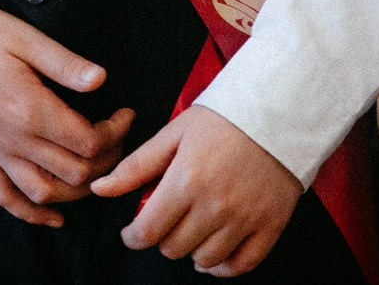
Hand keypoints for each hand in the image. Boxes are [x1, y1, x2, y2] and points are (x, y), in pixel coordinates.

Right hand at [0, 4, 134, 227]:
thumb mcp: (24, 37)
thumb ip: (65, 63)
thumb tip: (101, 80)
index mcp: (30, 109)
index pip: (89, 142)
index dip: (116, 134)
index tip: (124, 115)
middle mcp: (14, 139)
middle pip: (75, 173)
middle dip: (107, 161)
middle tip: (116, 137)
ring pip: (44, 193)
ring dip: (77, 191)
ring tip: (95, 172)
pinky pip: (5, 196)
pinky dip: (31, 214)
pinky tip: (53, 216)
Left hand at [91, 104, 298, 275]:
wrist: (278, 110)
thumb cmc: (222, 119)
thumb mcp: (174, 133)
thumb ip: (136, 166)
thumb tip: (100, 188)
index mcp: (186, 180)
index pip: (148, 230)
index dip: (133, 237)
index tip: (132, 232)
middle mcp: (215, 206)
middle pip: (173, 248)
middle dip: (161, 238)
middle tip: (166, 220)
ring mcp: (245, 219)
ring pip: (204, 260)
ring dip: (191, 250)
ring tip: (190, 231)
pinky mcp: (270, 226)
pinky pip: (241, 265)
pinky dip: (223, 267)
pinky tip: (215, 252)